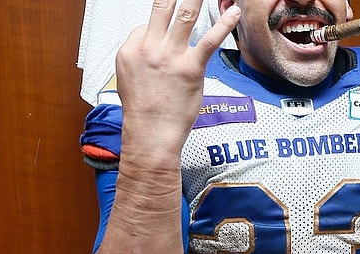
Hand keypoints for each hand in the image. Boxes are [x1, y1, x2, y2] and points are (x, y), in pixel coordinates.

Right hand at [115, 0, 240, 149]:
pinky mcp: (191, 68)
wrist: (150, 135)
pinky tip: (232, 12)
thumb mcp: (127, 79)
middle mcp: (149, 48)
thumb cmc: (143, 112)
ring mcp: (170, 57)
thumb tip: (150, 46)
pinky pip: (209, 40)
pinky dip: (223, 24)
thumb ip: (139, 58)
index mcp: (131, 50)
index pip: (146, 24)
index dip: (159, 27)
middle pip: (162, 7)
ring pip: (185, 16)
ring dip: (196, 0)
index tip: (167, 32)